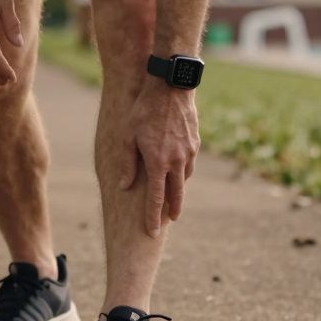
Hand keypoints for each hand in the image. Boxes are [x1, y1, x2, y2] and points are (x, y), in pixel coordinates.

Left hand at [119, 79, 200, 237]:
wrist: (171, 88)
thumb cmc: (144, 111)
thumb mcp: (128, 136)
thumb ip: (127, 163)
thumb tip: (125, 187)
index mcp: (158, 163)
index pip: (155, 199)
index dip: (153, 217)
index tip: (151, 232)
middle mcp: (176, 161)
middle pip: (176, 195)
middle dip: (172, 211)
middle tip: (169, 222)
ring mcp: (189, 153)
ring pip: (184, 179)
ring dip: (178, 191)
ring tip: (172, 199)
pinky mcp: (195, 143)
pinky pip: (189, 165)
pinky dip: (183, 173)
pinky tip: (177, 173)